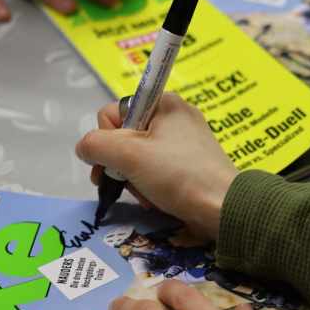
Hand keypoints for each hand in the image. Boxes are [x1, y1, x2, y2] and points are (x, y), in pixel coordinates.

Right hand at [76, 93, 237, 239]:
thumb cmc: (177, 175)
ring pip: (139, 157)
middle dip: (121, 165)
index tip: (114, 163)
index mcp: (163, 102)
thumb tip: (85, 149)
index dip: (107, 139)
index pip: (113, 112)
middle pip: (125, 137)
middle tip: (126, 185)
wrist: (224, 208)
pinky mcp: (191, 163)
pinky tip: (157, 199)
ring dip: (135, 180)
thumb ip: (96, 145)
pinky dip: (151, 185)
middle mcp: (175, 116)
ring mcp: (185, 141)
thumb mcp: (129, 155)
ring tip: (148, 195)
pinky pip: (157, 169)